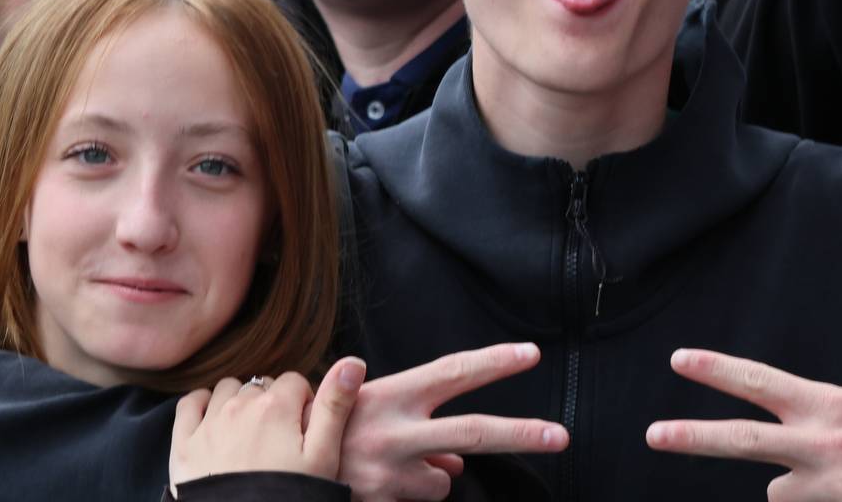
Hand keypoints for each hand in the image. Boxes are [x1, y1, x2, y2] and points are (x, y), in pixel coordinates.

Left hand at [170, 361, 360, 486]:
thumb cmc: (289, 495)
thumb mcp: (323, 456)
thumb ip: (336, 405)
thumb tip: (353, 362)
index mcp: (276, 406)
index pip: (295, 382)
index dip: (304, 402)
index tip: (304, 428)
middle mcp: (239, 405)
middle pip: (262, 386)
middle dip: (273, 404)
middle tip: (280, 438)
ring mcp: (208, 422)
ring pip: (227, 389)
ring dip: (239, 401)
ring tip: (250, 432)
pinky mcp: (184, 442)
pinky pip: (190, 404)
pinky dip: (201, 404)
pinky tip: (212, 419)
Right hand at [339, 344, 565, 501]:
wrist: (280, 465)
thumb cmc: (325, 426)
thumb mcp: (362, 408)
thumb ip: (414, 425)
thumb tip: (456, 464)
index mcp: (389, 394)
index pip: (452, 373)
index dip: (494, 363)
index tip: (529, 354)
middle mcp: (396, 432)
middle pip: (474, 433)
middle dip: (523, 433)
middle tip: (560, 435)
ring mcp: (393, 471)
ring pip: (444, 478)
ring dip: (431, 474)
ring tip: (390, 464)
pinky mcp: (388, 500)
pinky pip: (424, 498)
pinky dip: (412, 492)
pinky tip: (382, 483)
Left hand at [644, 349, 841, 501]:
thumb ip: (809, 417)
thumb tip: (770, 441)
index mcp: (825, 405)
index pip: (760, 382)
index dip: (717, 370)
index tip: (678, 360)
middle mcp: (822, 443)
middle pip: (744, 439)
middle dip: (693, 437)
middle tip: (654, 434)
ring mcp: (832, 486)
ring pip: (777, 493)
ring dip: (796, 490)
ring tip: (841, 479)